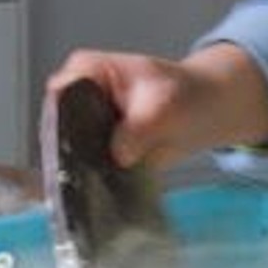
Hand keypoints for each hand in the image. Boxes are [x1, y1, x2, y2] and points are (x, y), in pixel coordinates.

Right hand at [46, 44, 267, 169]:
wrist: (209, 111)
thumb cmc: (185, 95)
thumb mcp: (164, 108)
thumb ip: (136, 130)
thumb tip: (117, 156)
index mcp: (86, 71)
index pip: (59, 97)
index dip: (59, 125)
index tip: (70, 152)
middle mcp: (79, 97)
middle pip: (59, 127)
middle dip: (68, 153)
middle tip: (80, 178)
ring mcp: (89, 124)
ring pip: (72, 151)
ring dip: (81, 171)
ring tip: (90, 191)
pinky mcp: (102, 148)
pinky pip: (90, 166)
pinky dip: (97, 180)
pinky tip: (102, 196)